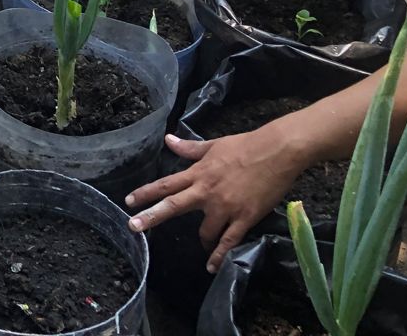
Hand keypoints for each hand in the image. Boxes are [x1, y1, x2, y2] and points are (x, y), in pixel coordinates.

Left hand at [125, 130, 306, 271]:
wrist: (277, 152)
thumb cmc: (245, 145)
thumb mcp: (214, 145)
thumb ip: (189, 148)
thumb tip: (168, 140)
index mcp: (198, 173)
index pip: (166, 184)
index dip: (146, 193)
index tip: (128, 201)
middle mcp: (206, 192)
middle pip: (173, 206)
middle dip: (151, 216)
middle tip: (133, 227)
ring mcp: (225, 207)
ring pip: (204, 230)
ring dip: (202, 240)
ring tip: (202, 246)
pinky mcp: (244, 218)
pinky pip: (229, 241)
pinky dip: (219, 255)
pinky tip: (212, 266)